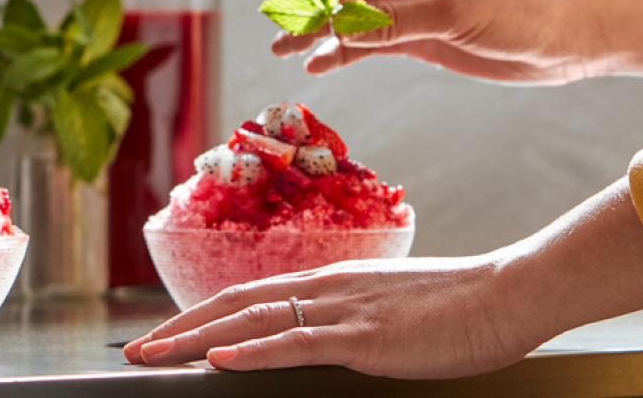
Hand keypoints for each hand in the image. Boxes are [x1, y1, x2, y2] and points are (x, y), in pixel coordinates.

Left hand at [125, 178, 642, 377]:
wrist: (506, 292)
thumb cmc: (454, 305)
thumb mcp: (387, 307)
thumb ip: (348, 317)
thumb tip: (319, 333)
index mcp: (327, 281)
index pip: (248, 295)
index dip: (201, 314)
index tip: (167, 334)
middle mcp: (323, 288)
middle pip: (233, 304)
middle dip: (178, 328)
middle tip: (136, 350)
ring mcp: (341, 310)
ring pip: (251, 321)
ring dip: (195, 339)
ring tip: (153, 355)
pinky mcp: (365, 337)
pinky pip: (298, 343)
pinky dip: (253, 351)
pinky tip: (219, 359)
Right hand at [273, 0, 601, 83]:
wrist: (566, 37)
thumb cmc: (523, 9)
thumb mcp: (457, 12)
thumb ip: (397, 21)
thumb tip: (342, 29)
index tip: (307, 20)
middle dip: (309, 8)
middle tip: (283, 35)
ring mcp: (409, 6)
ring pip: (350, 16)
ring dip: (317, 32)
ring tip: (285, 51)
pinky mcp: (417, 36)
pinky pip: (368, 42)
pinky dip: (341, 52)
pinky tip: (318, 66)